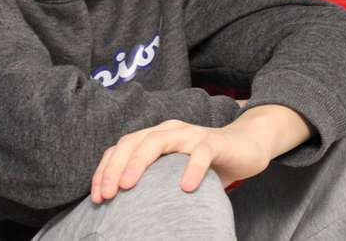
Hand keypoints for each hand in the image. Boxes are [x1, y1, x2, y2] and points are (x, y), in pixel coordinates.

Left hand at [91, 105, 311, 202]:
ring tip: (128, 186)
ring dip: (140, 161)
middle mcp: (171, 131)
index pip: (122, 147)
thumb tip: (124, 214)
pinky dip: (191, 168)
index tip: (97, 198)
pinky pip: (202, 152)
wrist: (248, 145)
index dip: (104, 170)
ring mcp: (193, 134)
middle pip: (135, 140)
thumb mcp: (175, 173)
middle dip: (115, 166)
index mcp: (157, 137)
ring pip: (160, 139)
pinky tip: (185, 187)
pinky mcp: (216, 141)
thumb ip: (155, 183)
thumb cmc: (208, 163)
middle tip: (107, 194)